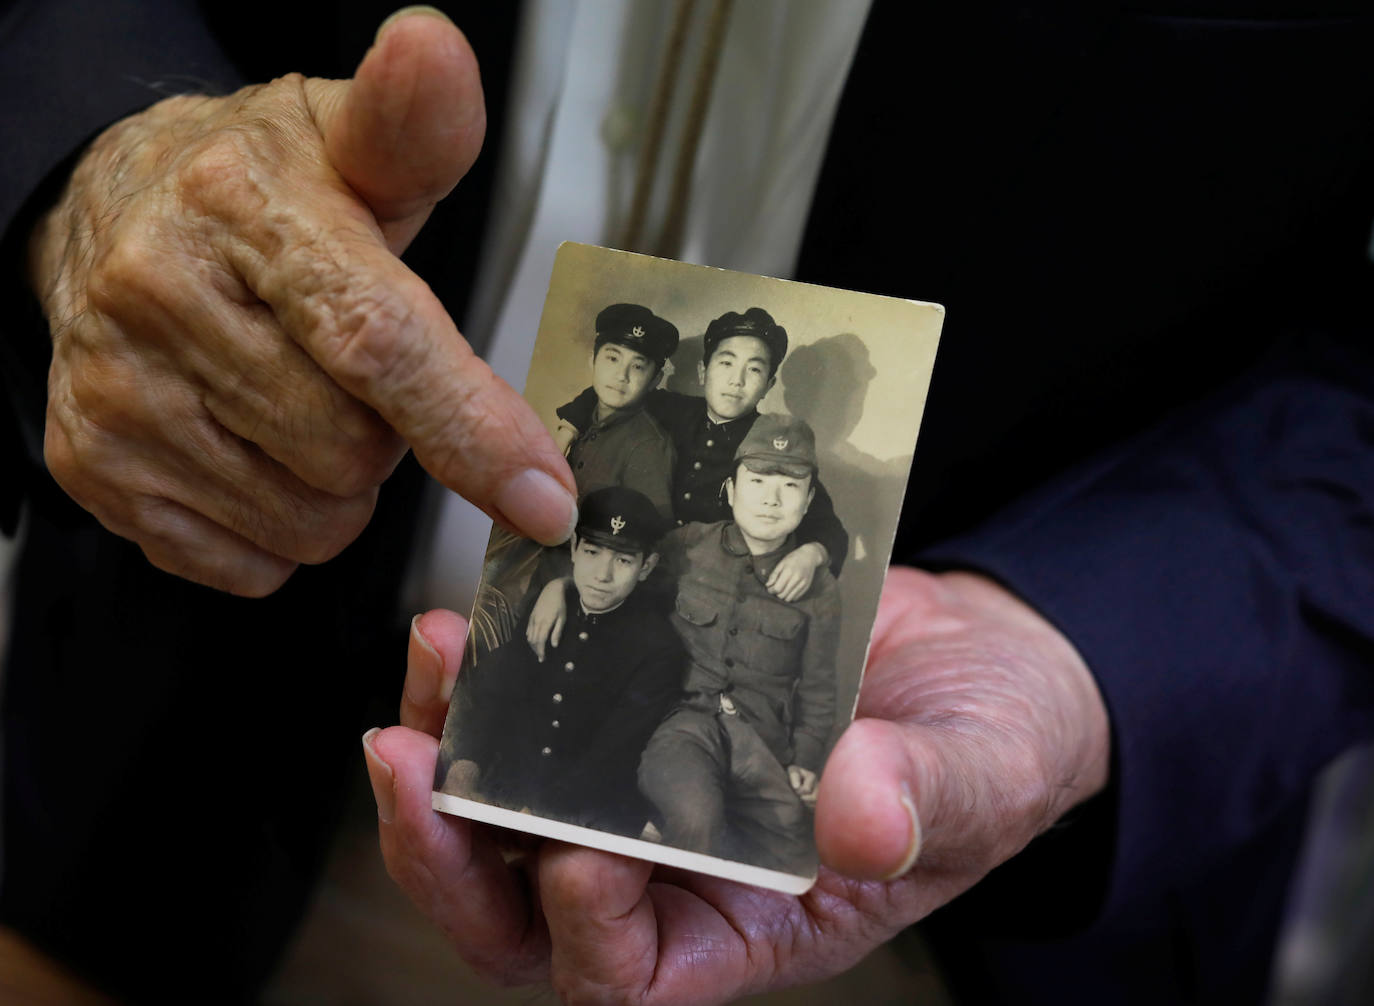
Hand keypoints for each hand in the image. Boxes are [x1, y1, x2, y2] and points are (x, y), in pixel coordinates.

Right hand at [28, 9, 575, 595]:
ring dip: (338, 488)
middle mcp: (160, 297)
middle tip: (355, 375)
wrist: (112, 216)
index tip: (545, 496)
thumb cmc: (255, 188)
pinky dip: (276, 527)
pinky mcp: (95, 468)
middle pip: (352, 452)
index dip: (469, 427)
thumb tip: (436, 51)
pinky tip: (252, 449)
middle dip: (388, 438)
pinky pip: (247, 561)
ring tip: (302, 404)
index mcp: (243, 207)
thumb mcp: (347, 139)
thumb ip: (417, 123)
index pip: (375, 339)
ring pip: (308, 522)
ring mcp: (118, 393)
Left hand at [364, 568, 1109, 1002]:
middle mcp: (675, 861)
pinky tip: (487, 608)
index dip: (590, 938)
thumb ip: (927, 801)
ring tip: (435, 655)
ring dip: (450, 738)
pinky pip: (544, 698)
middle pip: (522, 901)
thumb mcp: (982, 776)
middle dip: (450, 847)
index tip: (574, 861)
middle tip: (408, 767)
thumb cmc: (989, 743)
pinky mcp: (638, 691)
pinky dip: (503, 663)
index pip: (636, 973)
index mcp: (752, 920)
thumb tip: (862, 817)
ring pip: (504, 796)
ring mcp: (644, 774)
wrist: (974, 655)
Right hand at [525, 577, 568, 661]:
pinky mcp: (531, 616)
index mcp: (545, 623)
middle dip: (536, 651)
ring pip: (529, 636)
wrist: (551, 590)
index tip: (543, 658)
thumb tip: (554, 645)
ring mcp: (532, 619)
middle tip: (541, 658)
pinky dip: (529, 638)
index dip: (541, 651)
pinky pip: (528, 630)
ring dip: (532, 646)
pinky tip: (533, 641)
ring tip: (538, 651)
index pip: (540, 641)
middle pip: (533, 641)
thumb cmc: (560, 605)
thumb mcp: (562, 618)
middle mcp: (536, 622)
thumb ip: (557, 632)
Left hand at [766, 542, 825, 601]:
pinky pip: (796, 598)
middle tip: (775, 589)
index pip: (777, 588)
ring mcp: (803, 584)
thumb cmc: (793, 558)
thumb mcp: (781, 563)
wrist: (809, 556)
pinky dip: (790, 596)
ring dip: (783, 596)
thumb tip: (768, 585)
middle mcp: (797, 579)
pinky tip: (788, 590)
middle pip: (782, 595)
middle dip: (776, 594)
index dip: (771, 590)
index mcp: (788, 572)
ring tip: (782, 590)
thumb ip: (774, 575)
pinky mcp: (806, 587)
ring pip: (789, 598)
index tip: (769, 588)